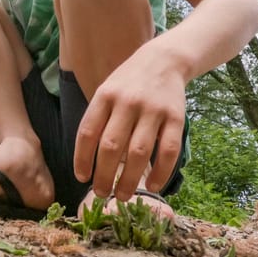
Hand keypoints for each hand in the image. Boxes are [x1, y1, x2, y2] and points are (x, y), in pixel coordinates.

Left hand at [73, 44, 186, 201]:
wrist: (164, 60)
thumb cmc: (128, 82)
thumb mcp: (106, 91)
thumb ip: (98, 119)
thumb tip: (88, 161)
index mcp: (105, 96)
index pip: (87, 132)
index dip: (82, 158)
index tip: (81, 177)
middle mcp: (127, 102)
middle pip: (111, 147)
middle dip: (104, 176)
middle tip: (101, 194)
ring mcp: (153, 110)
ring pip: (138, 153)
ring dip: (129, 180)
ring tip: (122, 196)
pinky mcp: (176, 118)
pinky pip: (168, 151)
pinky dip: (161, 173)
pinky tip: (153, 186)